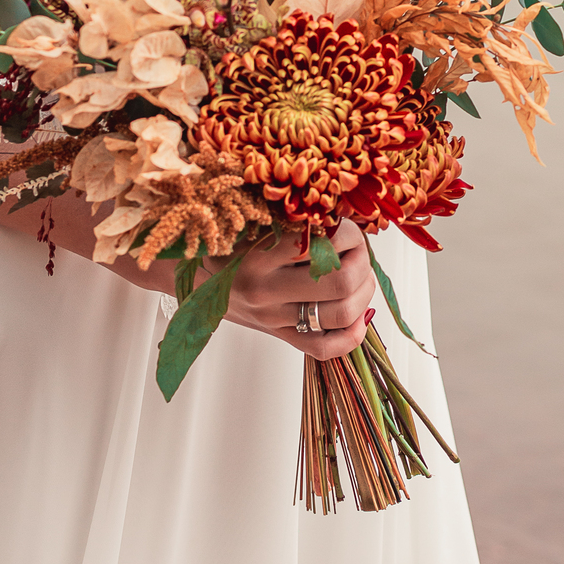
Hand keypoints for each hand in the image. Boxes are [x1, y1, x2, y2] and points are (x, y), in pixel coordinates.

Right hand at [218, 220, 373, 359]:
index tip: (346, 227)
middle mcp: (265, 290)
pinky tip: (359, 316)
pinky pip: (326, 348)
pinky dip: (353, 335)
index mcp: (258, 255)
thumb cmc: (232, 244)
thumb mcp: (252, 222)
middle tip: (359, 251)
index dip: (347, 234)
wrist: (199, 279)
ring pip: (340, 315)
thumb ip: (291, 219)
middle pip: (339, 282)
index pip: (321, 244)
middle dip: (361, 263)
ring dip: (364, 293)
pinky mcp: (281, 337)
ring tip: (361, 276)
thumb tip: (342, 215)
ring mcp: (274, 318)